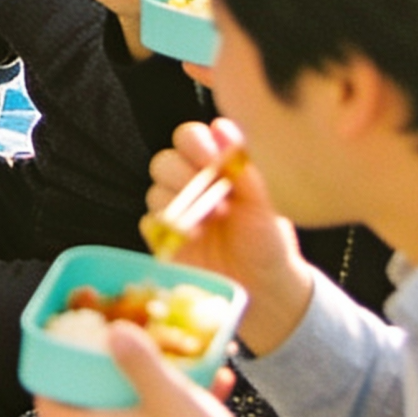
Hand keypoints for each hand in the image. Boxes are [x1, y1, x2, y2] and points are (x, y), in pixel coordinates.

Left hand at [35, 322, 264, 416]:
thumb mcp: (166, 395)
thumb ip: (138, 362)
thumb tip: (113, 332)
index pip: (51, 414)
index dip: (46, 386)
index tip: (57, 359)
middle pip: (94, 409)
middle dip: (111, 375)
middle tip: (123, 348)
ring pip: (136, 416)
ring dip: (157, 386)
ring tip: (187, 362)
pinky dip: (181, 408)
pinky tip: (218, 384)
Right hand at [146, 120, 311, 351]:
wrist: (264, 289)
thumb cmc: (268, 239)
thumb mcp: (264, 202)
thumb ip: (242, 165)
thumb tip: (221, 127)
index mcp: (214, 166)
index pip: (190, 137)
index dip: (196, 143)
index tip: (214, 161)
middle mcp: (190, 183)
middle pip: (164, 160)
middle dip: (184, 174)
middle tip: (213, 195)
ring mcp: (175, 211)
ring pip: (154, 189)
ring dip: (180, 201)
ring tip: (211, 220)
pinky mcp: (164, 238)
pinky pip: (149, 222)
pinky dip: (168, 226)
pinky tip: (193, 237)